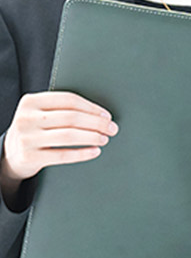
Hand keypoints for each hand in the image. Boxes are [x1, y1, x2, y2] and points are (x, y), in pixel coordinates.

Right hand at [1, 91, 117, 196]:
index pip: (69, 100)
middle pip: (71, 118)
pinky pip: (62, 155)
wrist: (11, 152)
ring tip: (104, 139)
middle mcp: (26, 118)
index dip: (92, 108)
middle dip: (97, 123)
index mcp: (31, 101)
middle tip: (112, 128)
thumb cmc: (35, 128)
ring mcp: (26, 138)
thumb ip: (62, 108)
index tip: (107, 116)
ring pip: (69, 136)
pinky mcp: (29, 157)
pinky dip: (82, 153)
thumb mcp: (41, 112)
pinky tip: (95, 151)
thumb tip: (101, 114)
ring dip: (92, 137)